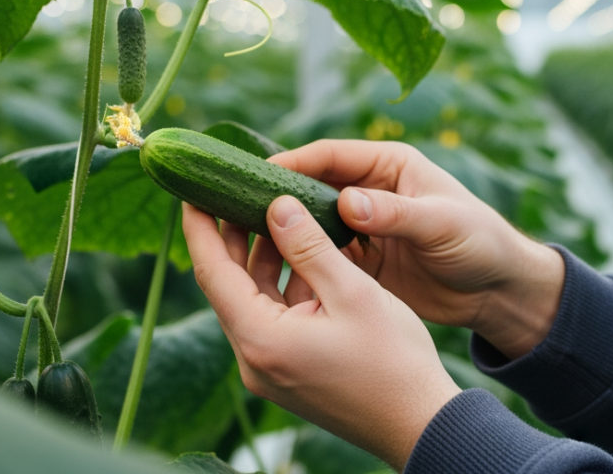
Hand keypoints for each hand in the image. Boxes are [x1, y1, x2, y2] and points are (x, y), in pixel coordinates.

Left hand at [185, 198, 460, 471]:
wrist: (418, 422)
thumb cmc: (393, 360)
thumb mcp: (352, 292)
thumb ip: (310, 246)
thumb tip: (277, 205)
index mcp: (261, 340)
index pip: (212, 272)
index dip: (201, 227)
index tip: (194, 190)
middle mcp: (253, 359)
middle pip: (228, 285)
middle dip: (230, 237)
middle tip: (232, 189)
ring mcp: (269, 368)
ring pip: (252, 300)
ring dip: (261, 259)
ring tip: (273, 212)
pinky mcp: (287, 372)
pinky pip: (273, 318)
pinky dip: (283, 284)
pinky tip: (302, 254)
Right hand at [270, 140, 565, 359]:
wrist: (498, 290)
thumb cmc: (479, 242)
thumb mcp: (441, 223)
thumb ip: (396, 214)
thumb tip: (347, 202)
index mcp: (388, 165)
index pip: (329, 156)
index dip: (291, 164)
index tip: (256, 178)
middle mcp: (368, 190)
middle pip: (309, 189)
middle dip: (275, 201)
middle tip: (232, 213)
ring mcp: (361, 227)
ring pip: (308, 226)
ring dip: (281, 236)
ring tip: (242, 248)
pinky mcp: (360, 261)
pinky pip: (319, 258)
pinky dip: (298, 265)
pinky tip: (272, 279)